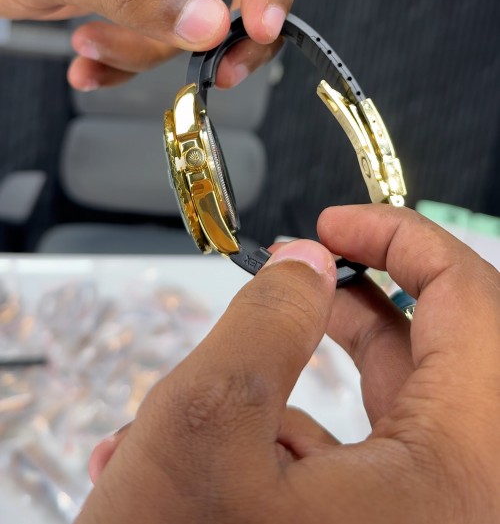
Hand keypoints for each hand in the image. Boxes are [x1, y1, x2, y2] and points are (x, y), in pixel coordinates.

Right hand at [78, 207, 499, 522]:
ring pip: (393, 409)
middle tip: (296, 274)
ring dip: (309, 373)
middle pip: (438, 355)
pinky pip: (362, 464)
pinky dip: (294, 435)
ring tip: (234, 359)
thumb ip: (268, 317)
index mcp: (461, 474)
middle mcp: (464, 505)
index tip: (338, 223)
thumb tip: (307, 263)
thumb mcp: (207, 425)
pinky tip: (220, 444)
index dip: (403, 238)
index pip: (473, 303)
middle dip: (352, 305)